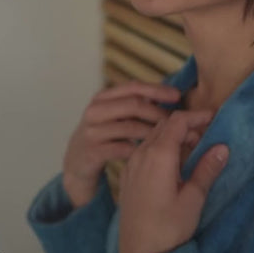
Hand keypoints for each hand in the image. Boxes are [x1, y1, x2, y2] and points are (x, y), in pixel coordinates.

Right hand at [62, 80, 180, 206]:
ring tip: (169, 139)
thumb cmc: (103, 137)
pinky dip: (140, 150)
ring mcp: (91, 132)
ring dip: (154, 133)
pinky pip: (123, 149)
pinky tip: (151, 154)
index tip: (177, 96)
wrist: (76, 165)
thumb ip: (134, 105)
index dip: (157, 89)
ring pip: (130, 127)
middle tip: (177, 123)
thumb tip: (167, 94)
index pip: (133, 87)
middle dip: (158, 112)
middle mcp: (95, 111)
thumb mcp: (114, 116)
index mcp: (102, 98)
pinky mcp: (92, 152)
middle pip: (133, 105)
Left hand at [118, 110, 228, 252]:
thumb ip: (207, 169)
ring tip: (194, 149)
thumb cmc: (168, 229)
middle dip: (186, 124)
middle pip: (164, 124)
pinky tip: (174, 163)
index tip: (214, 117)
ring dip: (173, 135)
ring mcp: (132, 164)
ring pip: (153, 136)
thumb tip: (222, 147)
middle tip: (207, 135)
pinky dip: (161, 146)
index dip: (197, 115)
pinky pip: (144, 149)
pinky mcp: (128, 176)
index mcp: (158, 155)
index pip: (177, 120)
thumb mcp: (193, 199)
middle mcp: (141, 154)